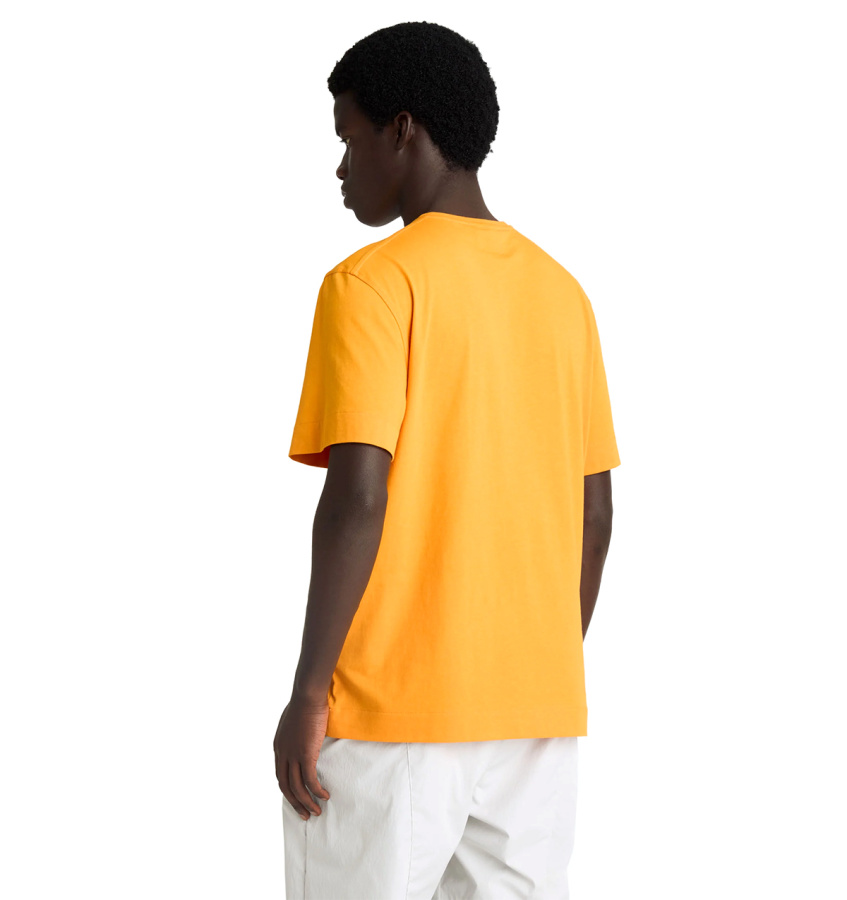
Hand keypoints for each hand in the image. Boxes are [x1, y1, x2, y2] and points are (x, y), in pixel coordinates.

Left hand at [274, 694, 330, 819]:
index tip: (297, 798)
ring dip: (306, 802)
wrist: (307, 696)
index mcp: (278, 747)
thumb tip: (304, 737)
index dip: (288, 789)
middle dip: (295, 803)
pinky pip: (310, 780)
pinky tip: (324, 796)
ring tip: (316, 811)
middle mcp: (282, 754)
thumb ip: (295, 734)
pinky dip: (316, 791)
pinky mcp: (305, 754)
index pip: (280, 775)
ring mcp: (293, 755)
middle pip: (285, 786)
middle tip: (305, 813)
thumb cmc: (303, 703)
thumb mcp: (293, 722)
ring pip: (297, 787)